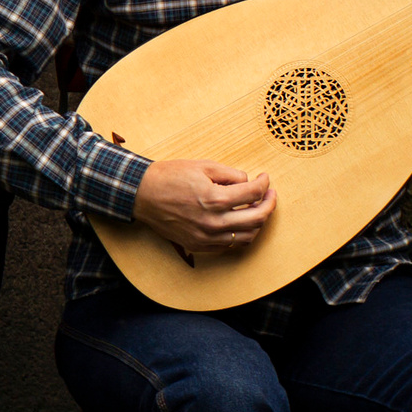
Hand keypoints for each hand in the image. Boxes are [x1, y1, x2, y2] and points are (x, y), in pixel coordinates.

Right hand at [132, 159, 277, 257]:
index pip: (254, 193)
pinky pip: (230, 245)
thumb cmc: (170, 177)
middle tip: (270, 194)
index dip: (264, 183)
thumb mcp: (203, 166)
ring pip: (247, 236)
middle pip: (257, 218)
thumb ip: (231, 174)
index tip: (264, 178)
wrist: (142, 195)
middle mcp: (214, 222)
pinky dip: (240, 234)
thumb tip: (248, 183)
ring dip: (257, 222)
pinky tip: (238, 222)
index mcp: (215, 198)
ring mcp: (206, 237)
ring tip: (256, 209)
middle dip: (269, 203)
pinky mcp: (199, 245)